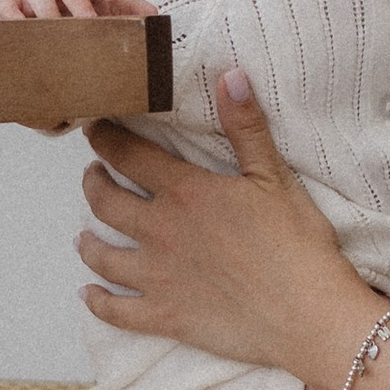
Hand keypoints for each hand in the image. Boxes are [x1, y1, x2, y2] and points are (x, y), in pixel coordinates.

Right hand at [0, 0, 158, 131]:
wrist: (49, 28)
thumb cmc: (82, 16)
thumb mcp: (107, 13)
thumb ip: (130, 11)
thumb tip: (154, 13)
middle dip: (78, 1)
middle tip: (88, 22)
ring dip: (48, 10)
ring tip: (58, 31)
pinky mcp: (13, 2)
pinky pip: (7, 3)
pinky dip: (11, 14)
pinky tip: (22, 29)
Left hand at [80, 69, 367, 381]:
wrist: (306, 315)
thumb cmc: (297, 244)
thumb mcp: (274, 177)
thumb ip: (246, 127)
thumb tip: (229, 74)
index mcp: (186, 193)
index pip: (129, 156)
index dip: (106, 139)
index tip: (93, 127)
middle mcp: (160, 231)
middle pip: (106, 203)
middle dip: (93, 184)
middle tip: (91, 176)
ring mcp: (157, 277)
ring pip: (102, 256)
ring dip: (87, 243)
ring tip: (82, 236)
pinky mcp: (165, 316)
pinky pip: (116, 311)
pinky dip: (97, 302)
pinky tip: (88, 295)